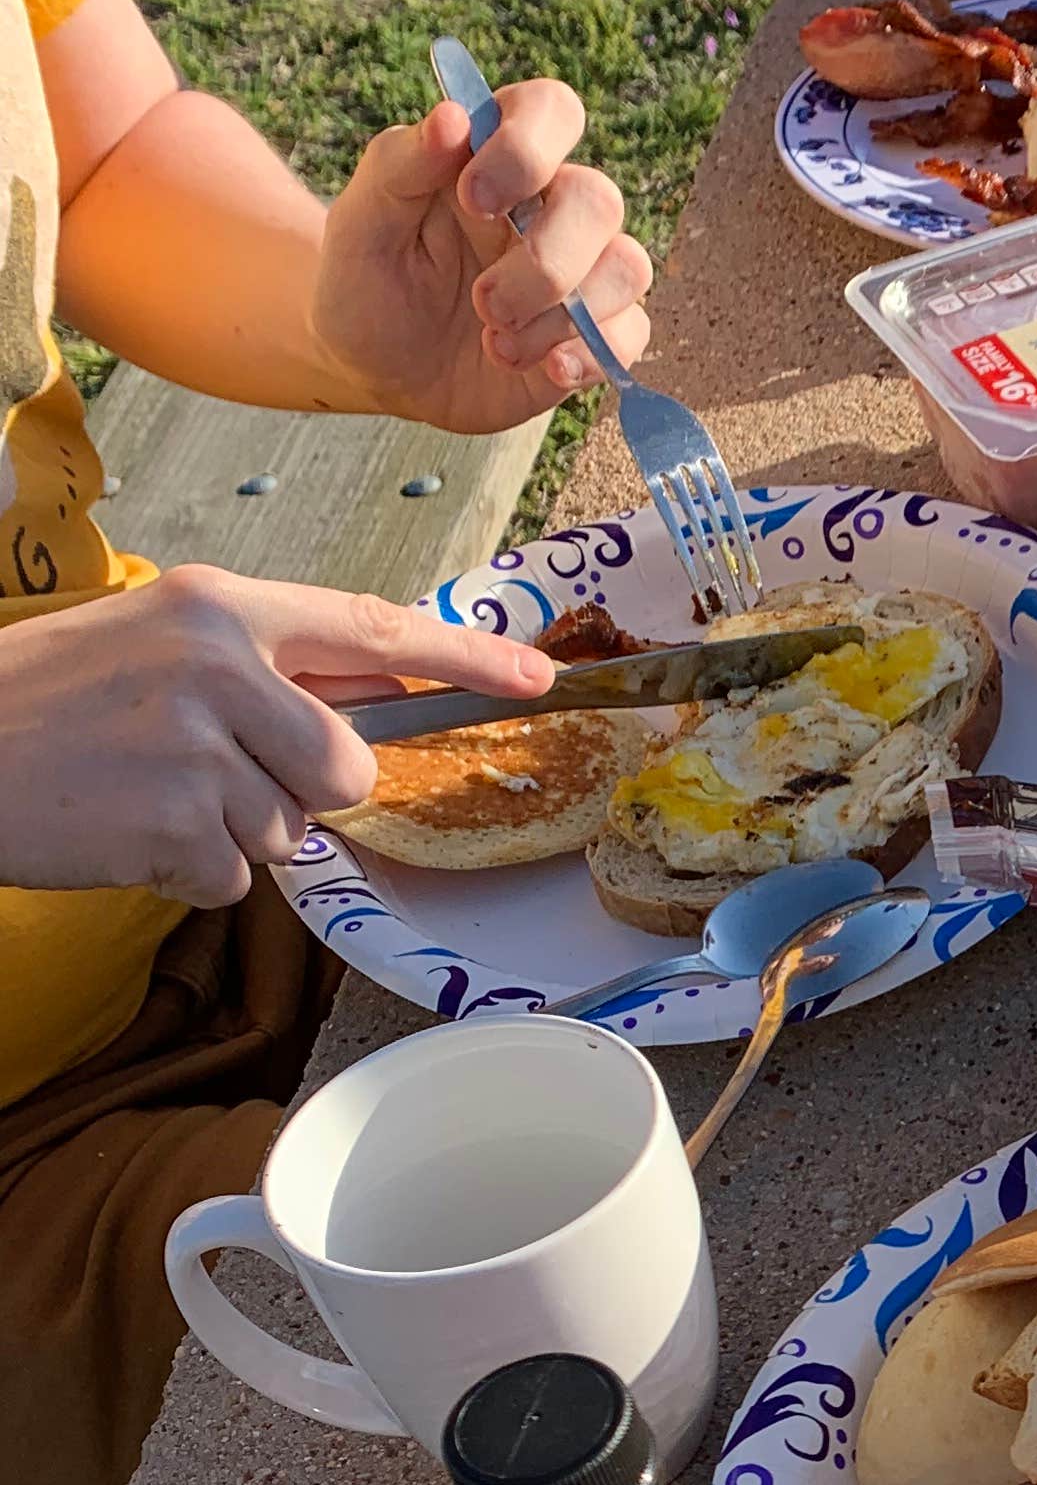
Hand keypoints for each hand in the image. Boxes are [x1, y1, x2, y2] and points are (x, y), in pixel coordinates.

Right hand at [0, 569, 549, 908]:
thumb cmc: (45, 701)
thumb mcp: (155, 642)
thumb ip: (266, 665)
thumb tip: (380, 693)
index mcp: (220, 607)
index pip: (374, 627)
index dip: (467, 660)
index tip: (539, 678)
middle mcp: (219, 667)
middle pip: (348, 766)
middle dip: (304, 792)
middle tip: (213, 774)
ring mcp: (197, 749)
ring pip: (292, 830)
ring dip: (231, 832)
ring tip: (147, 793)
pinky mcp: (173, 825)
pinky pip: (234, 877)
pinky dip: (186, 871)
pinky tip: (125, 831)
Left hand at [311, 77, 652, 432]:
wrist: (374, 368)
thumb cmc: (368, 280)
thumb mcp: (360, 220)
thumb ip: (401, 162)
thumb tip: (454, 116)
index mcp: (497, 160)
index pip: (552, 111)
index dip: (527, 147)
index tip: (473, 198)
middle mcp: (550, 208)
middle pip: (600, 201)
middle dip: (545, 260)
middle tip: (482, 301)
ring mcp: (579, 273)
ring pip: (628, 268)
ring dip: (561, 313)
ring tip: (495, 342)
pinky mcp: (593, 336)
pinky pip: (630, 335)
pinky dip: (589, 356)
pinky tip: (540, 369)